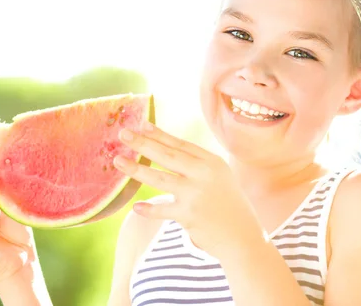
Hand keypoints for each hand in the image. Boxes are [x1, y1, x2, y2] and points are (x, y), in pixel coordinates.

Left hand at [116, 122, 265, 259]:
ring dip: (136, 170)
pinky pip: (161, 209)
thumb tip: (166, 152)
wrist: (242, 236)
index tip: (142, 125)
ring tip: (118, 161)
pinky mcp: (188, 215)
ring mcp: (196, 194)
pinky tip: (136, 207)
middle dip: (143, 143)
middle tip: (123, 134)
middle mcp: (204, 174)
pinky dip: (149, 209)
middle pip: (167, 155)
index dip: (160, 134)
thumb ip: (198, 166)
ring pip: (159, 178)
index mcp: (212, 162)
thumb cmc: (228, 205)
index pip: (181, 144)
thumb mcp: (219, 178)